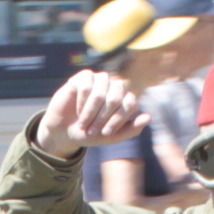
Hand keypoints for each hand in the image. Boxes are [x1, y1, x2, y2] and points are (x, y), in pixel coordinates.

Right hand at [34, 69, 148, 160]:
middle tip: (92, 131)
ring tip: (83, 123)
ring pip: (101, 92)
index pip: (130, 103)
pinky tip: (77, 110)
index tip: (106, 133)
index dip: (118, 119)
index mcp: (125, 99)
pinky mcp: (84, 76)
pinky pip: (86, 86)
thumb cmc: (90, 133)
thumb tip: (148, 117)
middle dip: (103, 118)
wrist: (65, 132)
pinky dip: (81, 103)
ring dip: (91, 112)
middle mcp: (115, 87)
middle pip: (116, 97)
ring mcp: (100, 80)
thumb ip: (132, 130)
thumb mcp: (112, 137)